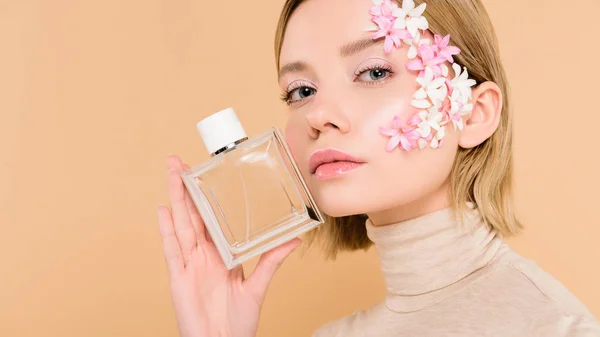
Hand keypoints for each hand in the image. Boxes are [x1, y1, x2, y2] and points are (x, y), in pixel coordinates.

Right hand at [157, 154, 300, 336]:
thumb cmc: (237, 323)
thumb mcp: (257, 287)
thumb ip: (271, 261)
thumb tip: (294, 239)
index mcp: (222, 254)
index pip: (213, 219)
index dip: (209, 196)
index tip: (207, 173)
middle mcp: (204, 255)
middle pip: (193, 215)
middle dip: (186, 188)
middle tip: (180, 162)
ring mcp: (190, 264)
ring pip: (181, 225)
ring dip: (176, 199)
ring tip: (172, 173)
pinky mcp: (180, 277)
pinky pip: (173, 250)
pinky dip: (167, 231)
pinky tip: (163, 210)